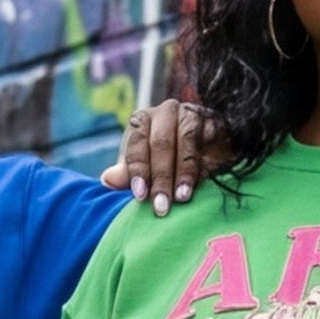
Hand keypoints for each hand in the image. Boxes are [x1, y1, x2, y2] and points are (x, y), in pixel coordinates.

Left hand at [101, 98, 223, 212]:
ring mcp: (190, 113)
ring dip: (183, 172)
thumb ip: (129, 174)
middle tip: (162, 206)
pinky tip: (204, 179)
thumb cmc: (171, 161)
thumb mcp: (147, 168)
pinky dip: (205, 161)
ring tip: (182, 197)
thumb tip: (107, 180)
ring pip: (185, 139)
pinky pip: (208, 139)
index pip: (137, 143)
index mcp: (143, 121)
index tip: (140, 195)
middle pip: (160, 143)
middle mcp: (165, 112)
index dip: (138, 170)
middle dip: (161, 178)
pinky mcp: (212, 120)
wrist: (211, 150)